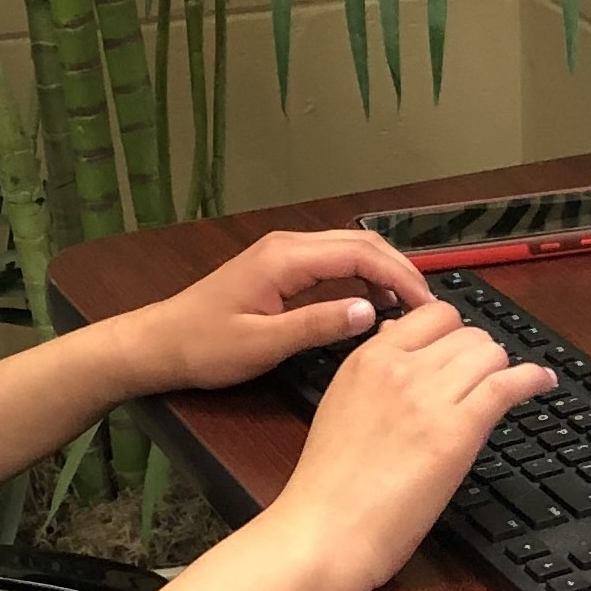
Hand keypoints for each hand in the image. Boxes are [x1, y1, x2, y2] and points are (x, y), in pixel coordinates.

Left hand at [122, 227, 435, 396]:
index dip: (401, 276)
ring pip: (348, 249)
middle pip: (360, 244)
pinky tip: (372, 303)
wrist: (161, 342)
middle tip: (429, 308)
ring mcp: (283, 253)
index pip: (360, 253)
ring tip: (408, 308)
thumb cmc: (205, 346)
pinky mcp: (280, 267)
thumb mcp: (263, 344)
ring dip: (382, 271)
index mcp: (286, 258)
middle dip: (400, 270)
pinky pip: (332, 261)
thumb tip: (371, 312)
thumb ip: (318, 325)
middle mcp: (288, 245)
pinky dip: (360, 276)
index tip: (428, 306)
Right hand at [266, 302, 557, 590]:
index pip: (432, 314)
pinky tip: (543, 383)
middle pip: (467, 333)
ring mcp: (429, 397)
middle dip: (480, 355)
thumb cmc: (327, 484)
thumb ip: (374, 373)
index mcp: (369, 358)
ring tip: (507, 389)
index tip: (462, 352)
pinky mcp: (456, 432)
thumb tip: (399, 343)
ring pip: (490, 353)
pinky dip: (533, 379)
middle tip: (484, 381)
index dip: (454, 333)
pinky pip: (507, 385)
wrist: (323, 529)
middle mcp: (401, 367)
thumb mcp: (342, 406)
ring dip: (502, 369)